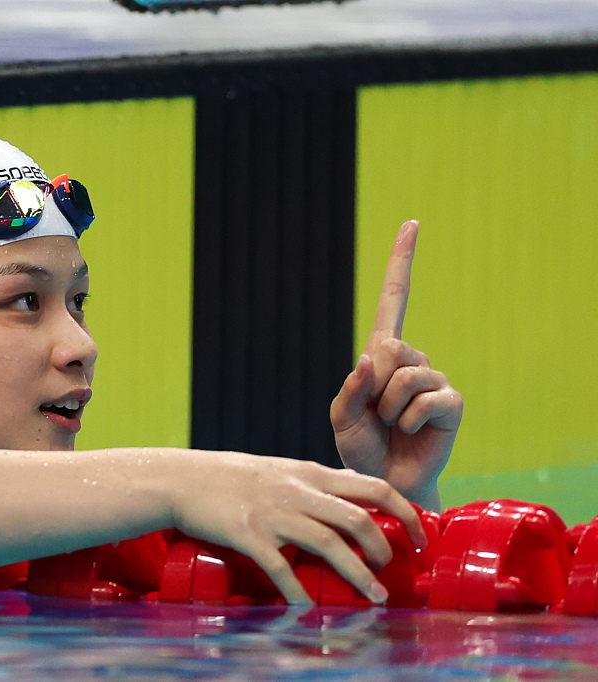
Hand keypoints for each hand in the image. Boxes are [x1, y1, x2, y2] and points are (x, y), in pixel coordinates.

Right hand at [169, 451, 428, 603]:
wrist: (182, 478)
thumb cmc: (228, 476)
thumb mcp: (278, 471)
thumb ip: (311, 486)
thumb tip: (344, 506)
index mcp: (309, 473)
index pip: (374, 487)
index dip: (406, 513)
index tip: (420, 537)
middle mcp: (298, 492)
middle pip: (359, 519)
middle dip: (385, 549)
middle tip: (391, 571)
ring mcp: (274, 513)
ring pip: (329, 545)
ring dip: (357, 575)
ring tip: (373, 597)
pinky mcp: (249, 534)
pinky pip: (282, 569)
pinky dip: (299, 593)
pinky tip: (309, 610)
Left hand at [330, 221, 462, 509]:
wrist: (383, 483)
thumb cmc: (360, 448)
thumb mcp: (341, 416)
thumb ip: (350, 387)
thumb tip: (371, 357)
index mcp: (381, 355)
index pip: (394, 300)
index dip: (401, 263)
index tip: (412, 224)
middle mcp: (411, 360)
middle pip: (390, 347)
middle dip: (372, 384)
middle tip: (374, 413)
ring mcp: (434, 379)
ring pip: (406, 374)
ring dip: (387, 406)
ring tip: (390, 425)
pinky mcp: (451, 402)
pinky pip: (426, 398)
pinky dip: (408, 418)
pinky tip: (409, 430)